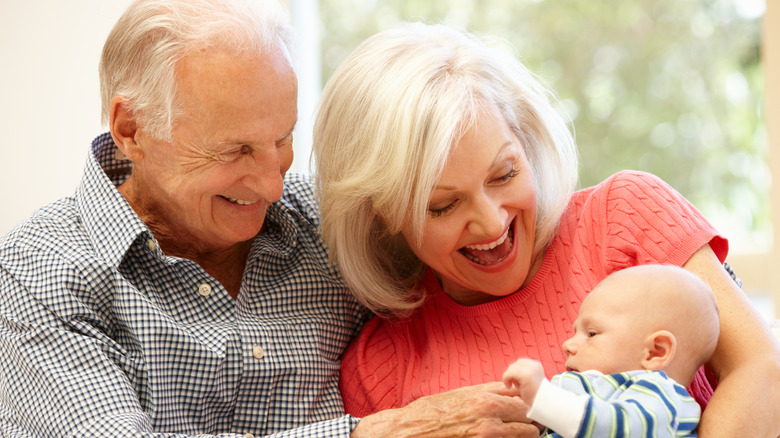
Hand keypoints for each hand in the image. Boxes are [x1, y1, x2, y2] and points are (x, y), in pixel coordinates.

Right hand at [351, 381, 539, 436]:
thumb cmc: (430, 413)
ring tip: (515, 434)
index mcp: (484, 397)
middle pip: (530, 416)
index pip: (523, 396)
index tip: (528, 407)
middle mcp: (490, 414)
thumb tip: (510, 390)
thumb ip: (487, 392)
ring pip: (527, 434)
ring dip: (524, 434)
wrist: (408, 431)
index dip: (528, 403)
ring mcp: (488, 434)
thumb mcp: (461, 394)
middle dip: (529, 420)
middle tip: (525, 424)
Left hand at [502, 358, 544, 405]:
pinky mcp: (525, 375)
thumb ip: (522, 374)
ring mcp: (530, 369)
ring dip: (510, 378)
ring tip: (517, 387)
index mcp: (536, 366)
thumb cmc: (534, 396)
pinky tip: (509, 387)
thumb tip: (509, 371)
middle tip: (518, 386)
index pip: (520, 363)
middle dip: (512, 375)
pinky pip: (508, 374)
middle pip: (514, 365)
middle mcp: (534, 365)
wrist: (542, 405)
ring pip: (510, 369)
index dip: (515, 373)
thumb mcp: (530, 382)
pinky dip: (506, 380)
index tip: (519, 383)